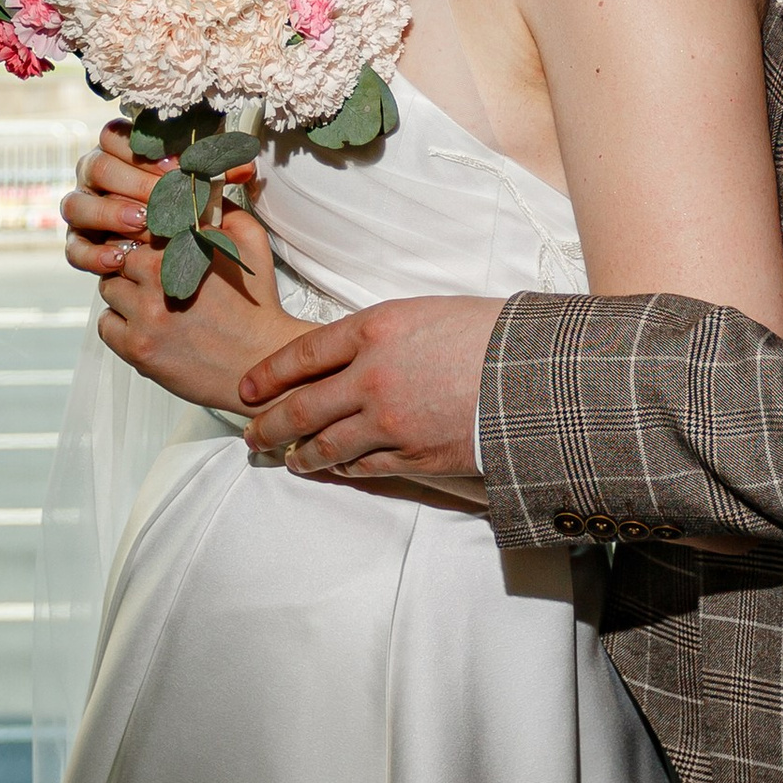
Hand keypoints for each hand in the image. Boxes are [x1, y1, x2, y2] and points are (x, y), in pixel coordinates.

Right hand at [61, 120, 259, 278]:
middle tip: (163, 199)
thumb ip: (216, 174)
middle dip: (133, 183)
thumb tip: (245, 167)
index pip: (115, 136)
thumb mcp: (199, 188)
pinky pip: (74, 248)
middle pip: (99, 167)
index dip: (143, 150)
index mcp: (119, 153)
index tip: (177, 167)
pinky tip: (119, 259)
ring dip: (109, 214)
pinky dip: (94, 254)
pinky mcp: (78, 244)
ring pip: (77, 205)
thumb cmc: (182, 208)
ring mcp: (82, 209)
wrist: (167, 257)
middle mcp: (94, 176)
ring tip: (141, 225)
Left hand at [98, 203, 305, 410]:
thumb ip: (220, 206)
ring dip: (124, 292)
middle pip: (117, 252)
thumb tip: (195, 186)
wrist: (260, 361)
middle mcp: (161, 275)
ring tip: (151, 301)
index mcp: (185, 243)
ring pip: (108, 287)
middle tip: (151, 275)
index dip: (143, 230)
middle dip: (131, 260)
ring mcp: (146, 313)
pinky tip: (145, 325)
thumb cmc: (255, 301)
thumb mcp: (250, 241)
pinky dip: (119, 324)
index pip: (140, 220)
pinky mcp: (137, 347)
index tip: (153, 242)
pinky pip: (105, 324)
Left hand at [238, 294, 501, 481]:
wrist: (535, 376)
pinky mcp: (412, 455)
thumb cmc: (489, 333)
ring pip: (326, 445)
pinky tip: (333, 470)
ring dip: (300, 455)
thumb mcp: (427, 312)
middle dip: (268, 424)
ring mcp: (389, 420)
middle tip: (250, 434)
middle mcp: (371, 375)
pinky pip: (363, 467)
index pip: (302, 352)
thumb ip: (384, 334)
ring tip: (287, 459)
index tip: (247, 388)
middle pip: (302, 406)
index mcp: (374, 327)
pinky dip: (342, 469)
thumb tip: (356, 352)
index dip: (268, 373)